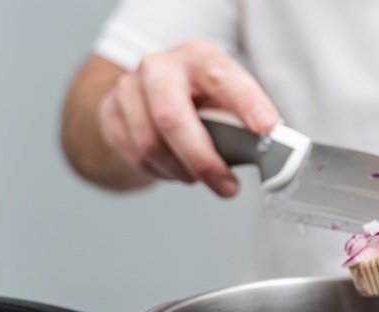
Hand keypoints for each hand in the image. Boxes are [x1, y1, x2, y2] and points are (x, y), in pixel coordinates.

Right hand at [98, 38, 278, 197]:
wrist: (146, 98)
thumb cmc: (197, 101)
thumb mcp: (224, 101)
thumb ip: (243, 121)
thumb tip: (269, 149)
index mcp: (198, 56)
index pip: (222, 75)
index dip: (245, 102)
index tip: (266, 128)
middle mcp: (160, 67)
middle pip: (172, 117)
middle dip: (203, 160)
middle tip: (228, 187)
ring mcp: (129, 88)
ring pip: (150, 144)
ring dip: (182, 171)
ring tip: (200, 177)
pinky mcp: (109, 112)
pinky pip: (135, 155)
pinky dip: (161, 172)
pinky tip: (175, 169)